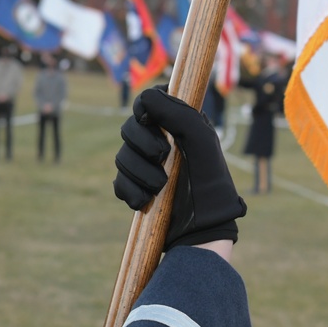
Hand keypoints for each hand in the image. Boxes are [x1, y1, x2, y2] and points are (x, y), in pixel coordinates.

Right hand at [113, 86, 245, 248]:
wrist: (202, 229)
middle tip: (161, 157)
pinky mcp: (136, 189)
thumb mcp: (200, 141)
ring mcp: (147, 167)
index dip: (144, 108)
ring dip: (138, 172)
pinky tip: (146, 200)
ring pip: (121, 157)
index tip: (148, 119)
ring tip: (160, 187)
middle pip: (129, 128)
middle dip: (142, 145)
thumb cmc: (209, 182)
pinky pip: (118, 183)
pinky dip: (130, 191)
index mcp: (179, 125)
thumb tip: (145, 97)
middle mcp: (162, 142)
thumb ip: (177, 113)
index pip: (149, 102)